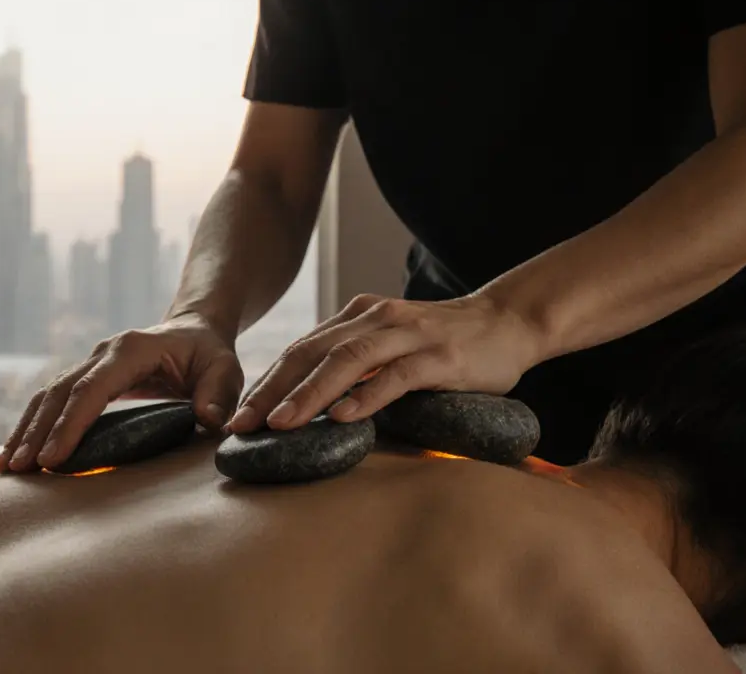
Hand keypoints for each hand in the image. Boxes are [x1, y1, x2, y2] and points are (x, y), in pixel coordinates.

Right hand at [0, 313, 244, 472]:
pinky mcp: (84, 378)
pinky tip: (17, 453)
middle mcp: (101, 354)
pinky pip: (51, 402)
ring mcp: (89, 364)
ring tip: (7, 468)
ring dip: (25, 430)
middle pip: (59, 393)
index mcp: (130, 350)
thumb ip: (219, 394)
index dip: (70, 424)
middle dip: (37, 432)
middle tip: (20, 470)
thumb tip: (207, 420)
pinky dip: (32, 426)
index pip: (91, 389)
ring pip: (46, 396)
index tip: (52, 458)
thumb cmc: (209, 354)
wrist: (193, 331)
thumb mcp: (224, 370)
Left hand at [226, 293, 544, 433]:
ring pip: (346, 362)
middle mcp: (374, 320)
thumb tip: (305, 406)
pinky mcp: (439, 357)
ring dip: (309, 394)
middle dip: (271, 391)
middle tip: (242, 426)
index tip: (237, 417)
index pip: (299, 351)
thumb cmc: (442, 344)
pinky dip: (367, 397)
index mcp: (356, 319)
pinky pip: (396, 376)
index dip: (265, 384)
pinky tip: (343, 418)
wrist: (508, 322)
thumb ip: (352, 366)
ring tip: (281, 424)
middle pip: (311, 354)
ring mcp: (407, 335)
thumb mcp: (388, 348)